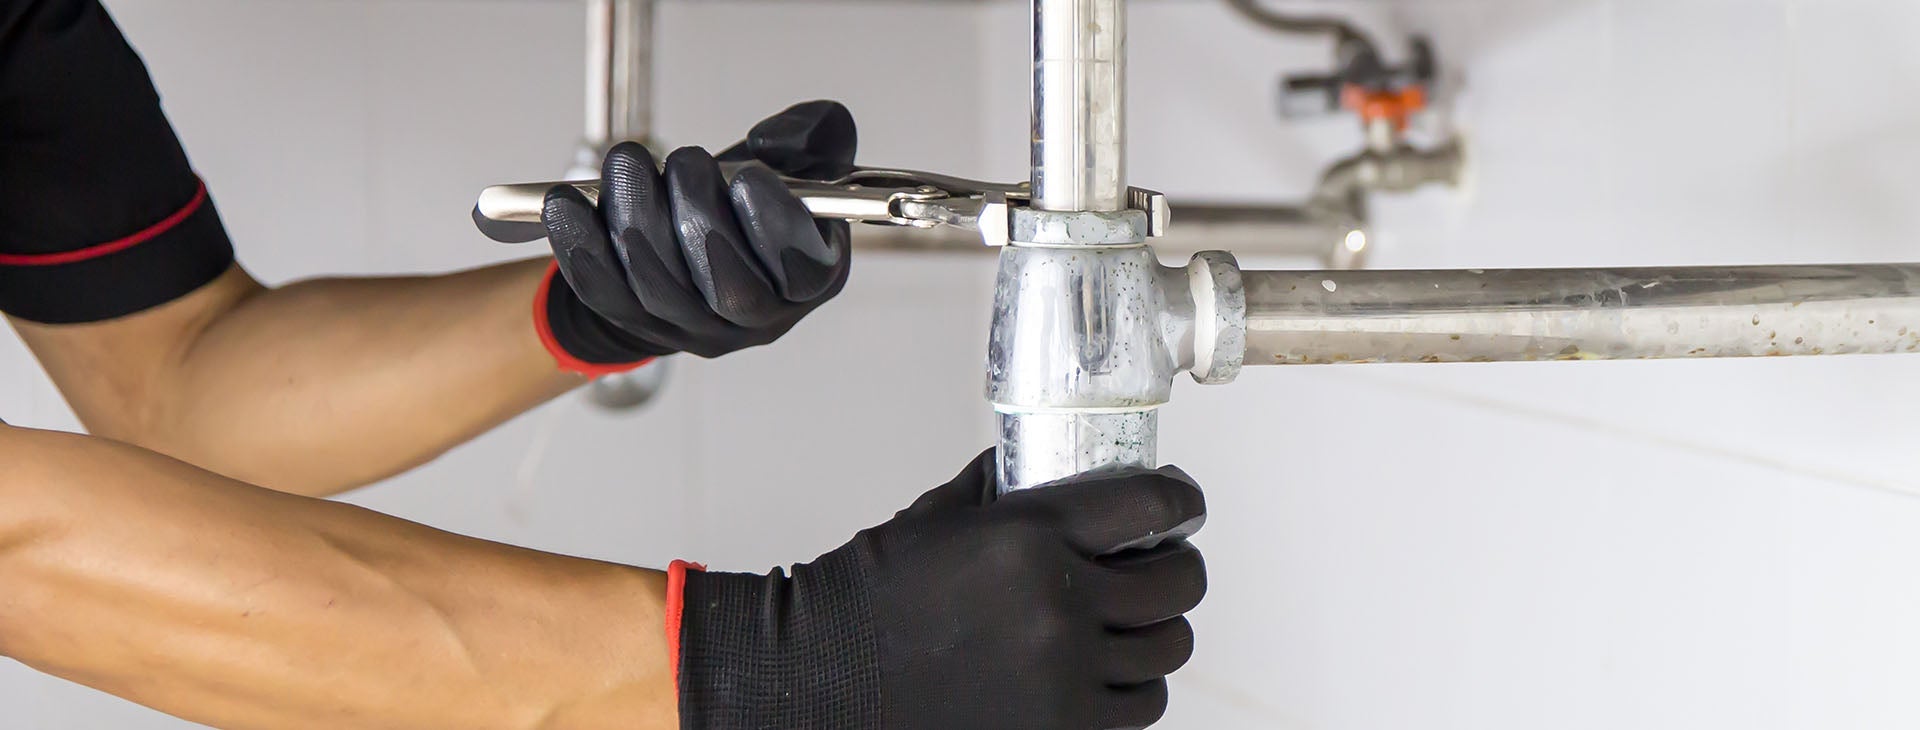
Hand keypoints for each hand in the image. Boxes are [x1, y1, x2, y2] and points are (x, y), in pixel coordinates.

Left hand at [536, 101, 855, 369]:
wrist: (693, 228)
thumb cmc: (747, 196)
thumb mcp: (798, 156)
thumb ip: (810, 138)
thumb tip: (774, 143)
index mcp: (809, 277)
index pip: (802, 271)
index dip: (776, 228)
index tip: (748, 177)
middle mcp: (756, 317)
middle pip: (729, 291)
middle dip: (701, 218)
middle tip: (685, 160)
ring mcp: (693, 329)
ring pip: (661, 291)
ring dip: (638, 221)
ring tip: (626, 164)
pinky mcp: (637, 324)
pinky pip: (604, 294)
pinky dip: (580, 248)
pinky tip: (566, 204)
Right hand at [671, 450, 1208, 729]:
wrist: (830, 676)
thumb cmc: (876, 594)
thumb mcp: (943, 515)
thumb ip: (1010, 487)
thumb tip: (1065, 464)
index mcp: (1031, 538)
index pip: (1154, 506)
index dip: (1181, 502)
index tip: (1181, 505)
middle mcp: (1059, 607)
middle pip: (1178, 584)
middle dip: (1177, 568)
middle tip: (1163, 564)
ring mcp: (1064, 677)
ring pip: (1168, 651)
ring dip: (1156, 633)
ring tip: (1131, 624)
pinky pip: (1141, 707)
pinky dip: (1132, 688)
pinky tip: (1105, 670)